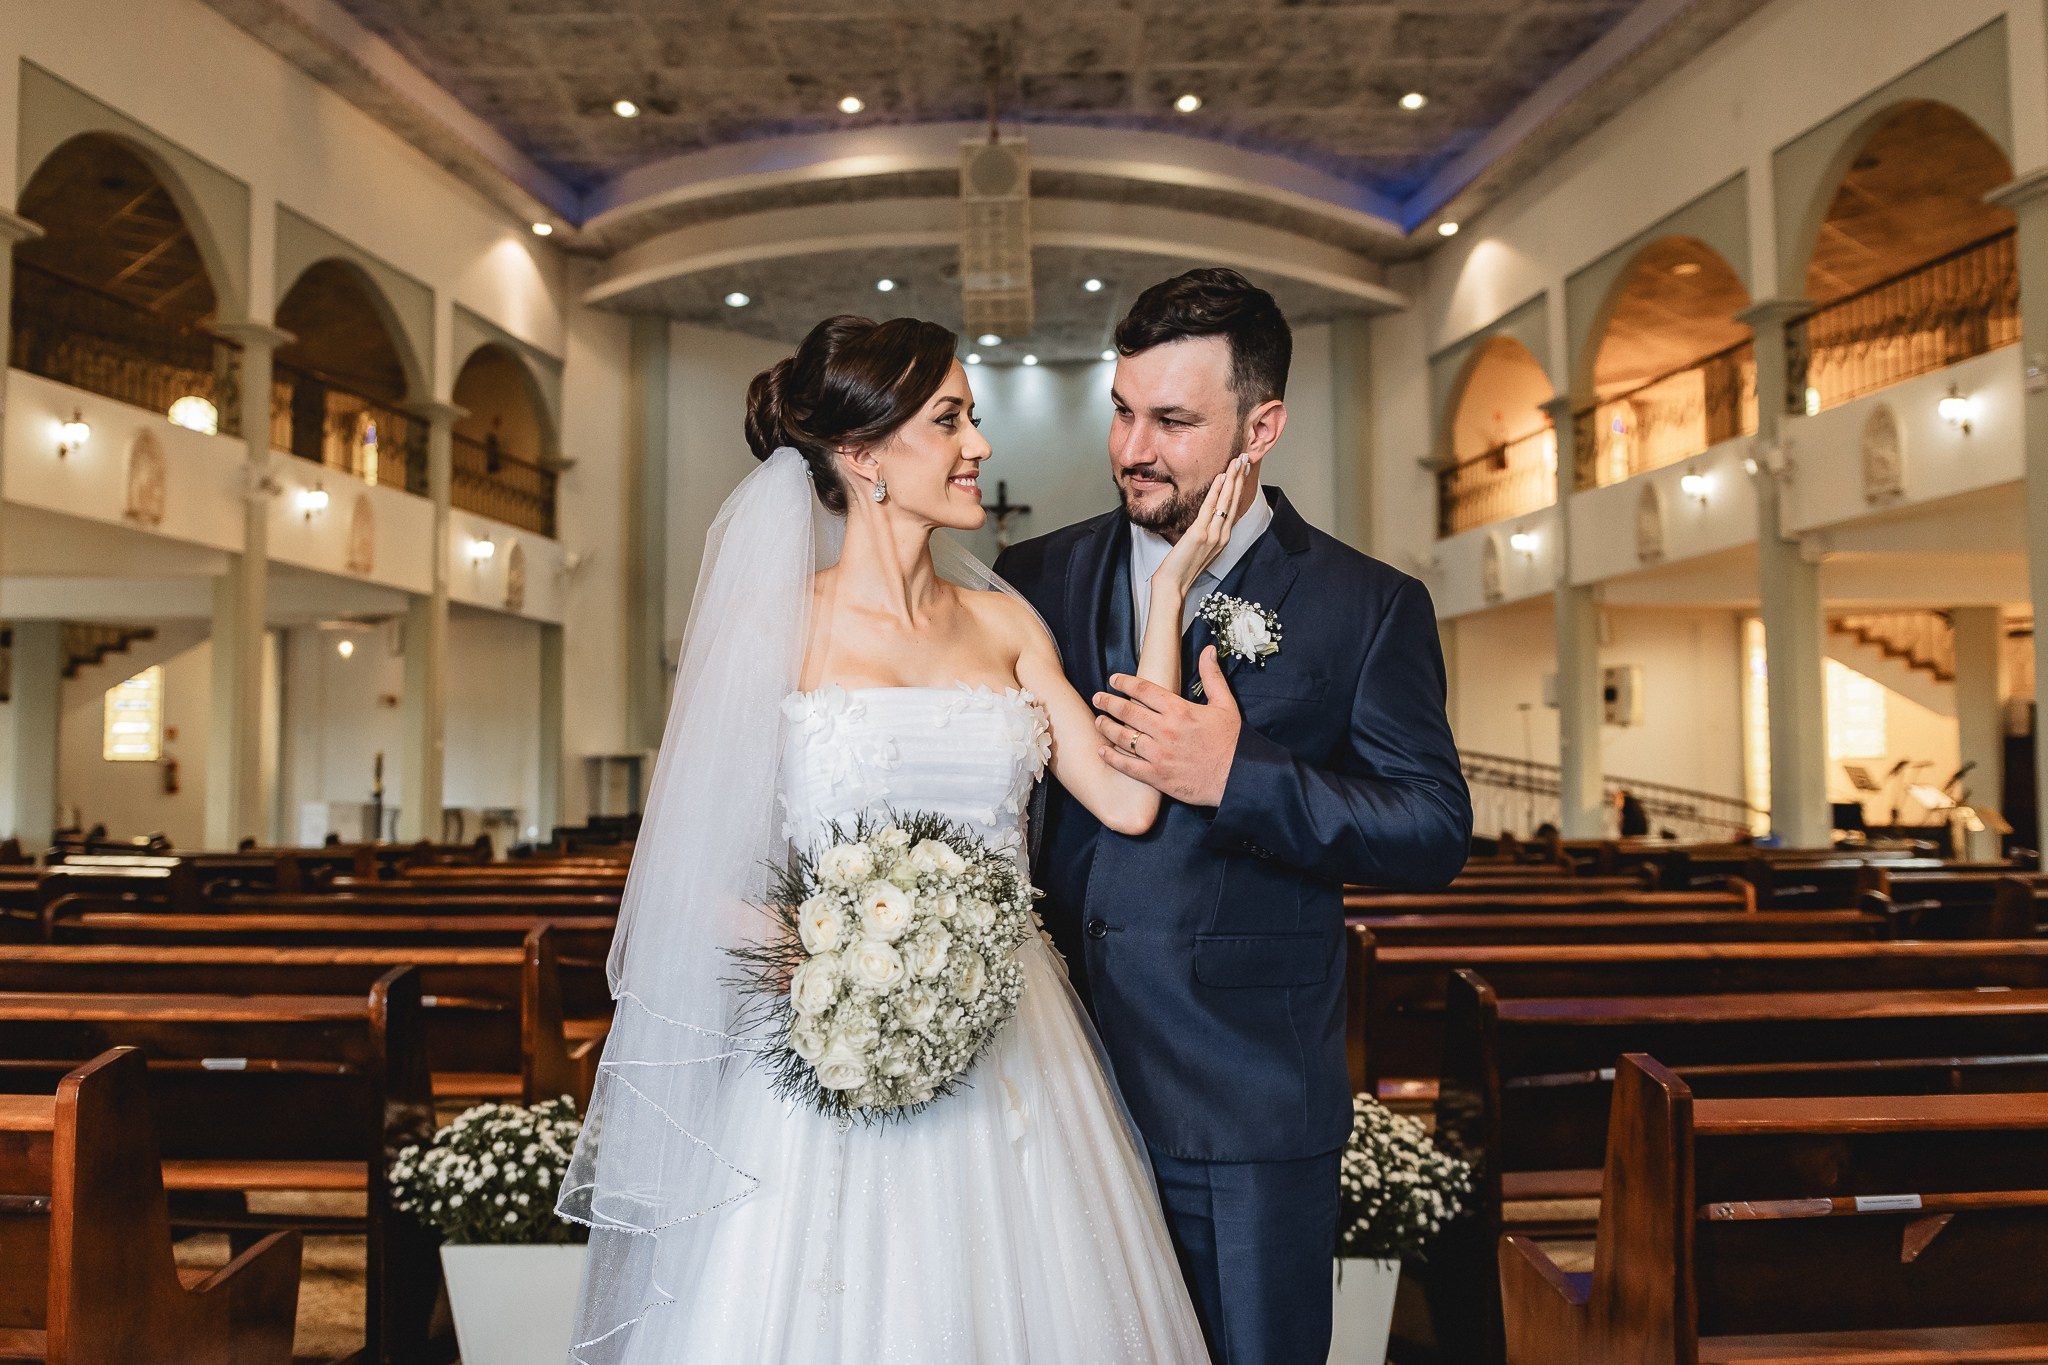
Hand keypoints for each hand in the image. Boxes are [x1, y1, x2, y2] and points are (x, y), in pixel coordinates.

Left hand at [1093, 647, 1240, 807]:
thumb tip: (1209, 650)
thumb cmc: (1232, 741)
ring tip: (1098, 721)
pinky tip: (1103, 751)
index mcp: (1179, 710)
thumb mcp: (1225, 704)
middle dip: (1108, 702)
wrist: (1239, 777)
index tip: (1114, 680)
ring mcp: (1159, 754)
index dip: (1125, 682)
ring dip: (1106, 727)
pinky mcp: (1157, 776)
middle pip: (1127, 711)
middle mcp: (1165, 730)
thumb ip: (1212, 676)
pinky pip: (1127, 765)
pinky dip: (1112, 757)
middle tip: (1098, 698)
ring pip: (1123, 737)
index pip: (1144, 690)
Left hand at [1151, 456, 1250, 602]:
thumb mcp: (1198, 547)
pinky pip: (1210, 508)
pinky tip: (1221, 478)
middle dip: (1240, 478)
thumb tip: (1205, 518)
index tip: (1242, 470)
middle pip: (1234, 501)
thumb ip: (1205, 532)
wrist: (1173, 585)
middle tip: (1244, 458)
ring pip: (1226, 502)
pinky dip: (1216, 492)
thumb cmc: (1181, 568)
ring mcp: (1213, 535)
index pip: (1234, 507)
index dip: (1239, 487)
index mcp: (1223, 538)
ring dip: (1232, 479)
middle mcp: (1222, 536)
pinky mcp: (1200, 534)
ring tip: (1237, 462)